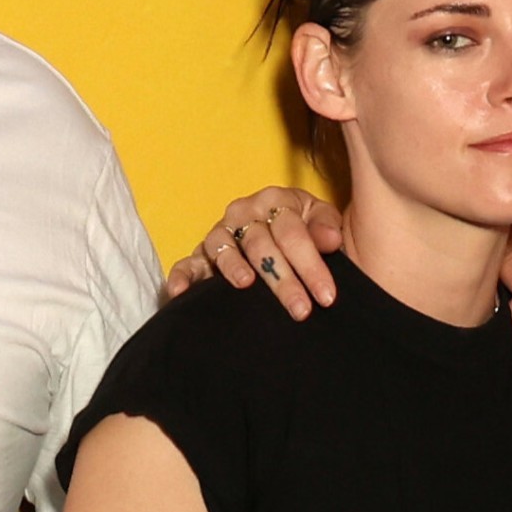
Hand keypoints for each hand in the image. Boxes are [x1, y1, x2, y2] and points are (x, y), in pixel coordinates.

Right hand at [164, 187, 342, 320]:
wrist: (287, 236)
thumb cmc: (308, 228)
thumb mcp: (323, 221)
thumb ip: (326, 228)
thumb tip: (331, 240)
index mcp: (277, 200)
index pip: (294, 235)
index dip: (312, 266)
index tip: (327, 296)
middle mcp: (245, 212)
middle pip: (262, 246)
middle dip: (283, 281)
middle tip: (300, 310)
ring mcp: (221, 232)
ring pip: (225, 250)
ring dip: (233, 268)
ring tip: (245, 285)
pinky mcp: (201, 254)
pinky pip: (188, 263)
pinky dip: (182, 276)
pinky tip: (181, 293)